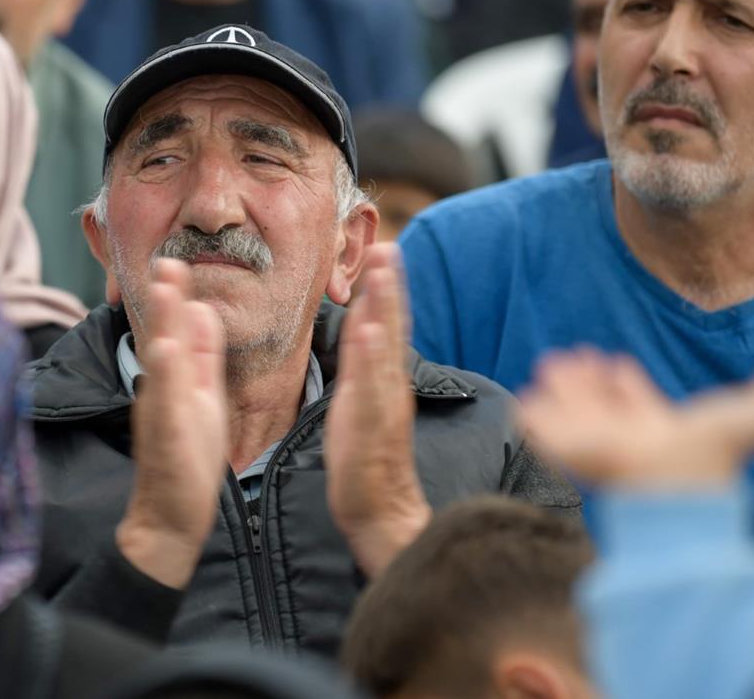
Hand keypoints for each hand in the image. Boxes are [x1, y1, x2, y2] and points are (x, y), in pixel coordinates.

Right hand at [117, 259, 228, 588]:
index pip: (176, 328)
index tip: (175, 259)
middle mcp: (164, 390)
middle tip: (166, 258)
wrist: (171, 514)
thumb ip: (199, 354)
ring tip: (166, 291)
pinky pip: (164, 403)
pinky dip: (165, 377)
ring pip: (161, 364)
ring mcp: (162, 412)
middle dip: (166, 298)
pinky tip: (165, 353)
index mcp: (178, 378)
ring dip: (161, 327)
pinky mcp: (166, 438)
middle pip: (163, 335)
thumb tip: (197, 308)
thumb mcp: (200, 394)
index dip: (176, 295)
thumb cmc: (188, 454)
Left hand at [326, 243, 430, 577]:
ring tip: (382, 272)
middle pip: (392, 327)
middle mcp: (390, 386)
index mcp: (385, 378)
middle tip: (388, 244)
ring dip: (384, 309)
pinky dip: (371, 360)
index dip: (387, 287)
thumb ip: (365, 360)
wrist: (378, 509)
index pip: (388, 325)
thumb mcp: (361, 397)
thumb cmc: (365, 454)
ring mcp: (383, 405)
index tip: (385, 247)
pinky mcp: (371, 428)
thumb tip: (366, 319)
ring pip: (385, 350)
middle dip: (390, 286)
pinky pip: (371, 388)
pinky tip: (367, 334)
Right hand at [518, 348, 753, 489]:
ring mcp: (599, 447)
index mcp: (663, 434)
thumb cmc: (709, 454)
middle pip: (601, 407)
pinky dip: (536, 419)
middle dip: (586, 382)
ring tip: (551, 364)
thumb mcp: (750, 419)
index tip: (615, 363)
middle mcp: (629, 441)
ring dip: (562, 391)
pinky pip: (547, 434)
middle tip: (575, 357)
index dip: (627, 386)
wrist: (671, 481)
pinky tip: (527, 402)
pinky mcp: (573, 454)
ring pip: (574, 416)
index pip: (640, 407)